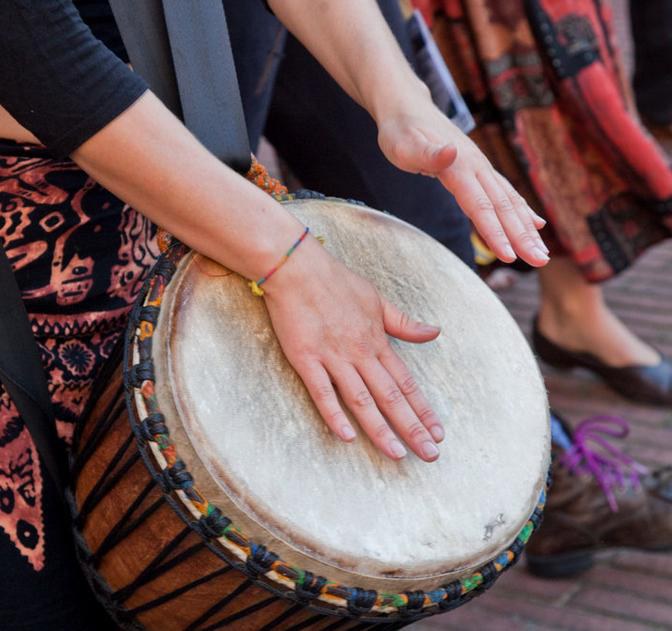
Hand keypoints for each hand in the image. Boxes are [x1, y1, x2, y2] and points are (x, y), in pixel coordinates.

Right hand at [263, 238, 443, 461]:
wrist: (298, 268)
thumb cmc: (337, 282)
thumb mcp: (377, 299)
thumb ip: (404, 322)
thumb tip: (435, 332)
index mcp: (377, 341)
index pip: (406, 382)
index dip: (423, 409)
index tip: (438, 432)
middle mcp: (360, 353)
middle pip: (391, 397)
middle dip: (412, 427)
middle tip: (430, 455)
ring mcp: (333, 357)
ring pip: (361, 400)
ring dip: (381, 429)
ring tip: (398, 455)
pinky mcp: (306, 358)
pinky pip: (322, 391)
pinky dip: (334, 414)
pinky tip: (347, 436)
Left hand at [377, 96, 549, 266]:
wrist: (406, 106)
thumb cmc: (399, 130)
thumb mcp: (403, 144)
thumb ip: (427, 153)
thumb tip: (451, 152)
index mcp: (459, 166)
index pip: (480, 206)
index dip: (495, 232)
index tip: (509, 256)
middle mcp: (477, 166)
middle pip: (503, 207)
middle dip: (522, 237)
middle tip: (540, 262)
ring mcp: (481, 167)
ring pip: (509, 202)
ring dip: (527, 229)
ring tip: (542, 254)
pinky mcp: (479, 170)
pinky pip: (505, 194)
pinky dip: (522, 210)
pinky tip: (536, 224)